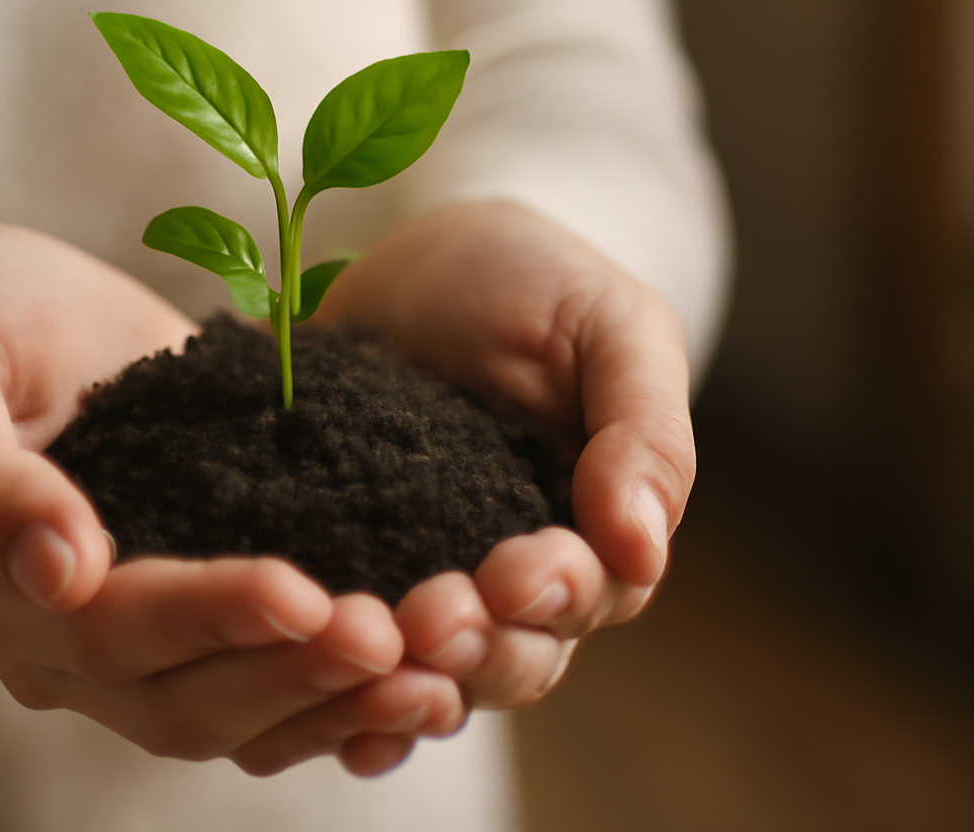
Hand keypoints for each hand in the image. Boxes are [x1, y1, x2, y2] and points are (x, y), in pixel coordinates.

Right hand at [0, 223, 462, 774]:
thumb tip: (55, 572)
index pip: (105, 630)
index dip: (207, 618)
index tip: (306, 593)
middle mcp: (45, 642)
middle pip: (176, 700)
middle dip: (290, 675)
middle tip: (394, 639)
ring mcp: (114, 642)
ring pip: (226, 715)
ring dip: (327, 705)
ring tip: (432, 679)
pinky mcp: (175, 612)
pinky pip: (253, 681)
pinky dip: (330, 693)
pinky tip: (416, 674)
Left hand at [317, 201, 693, 736]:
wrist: (426, 253)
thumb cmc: (540, 283)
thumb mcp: (614, 329)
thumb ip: (645, 433)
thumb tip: (644, 549)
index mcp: (596, 529)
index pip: (591, 594)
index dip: (553, 596)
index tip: (510, 577)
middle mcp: (515, 576)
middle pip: (514, 655)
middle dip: (478, 648)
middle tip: (428, 620)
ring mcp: (429, 577)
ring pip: (435, 669)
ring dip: (410, 675)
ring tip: (370, 646)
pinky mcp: (351, 567)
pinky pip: (354, 652)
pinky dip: (348, 699)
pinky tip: (328, 720)